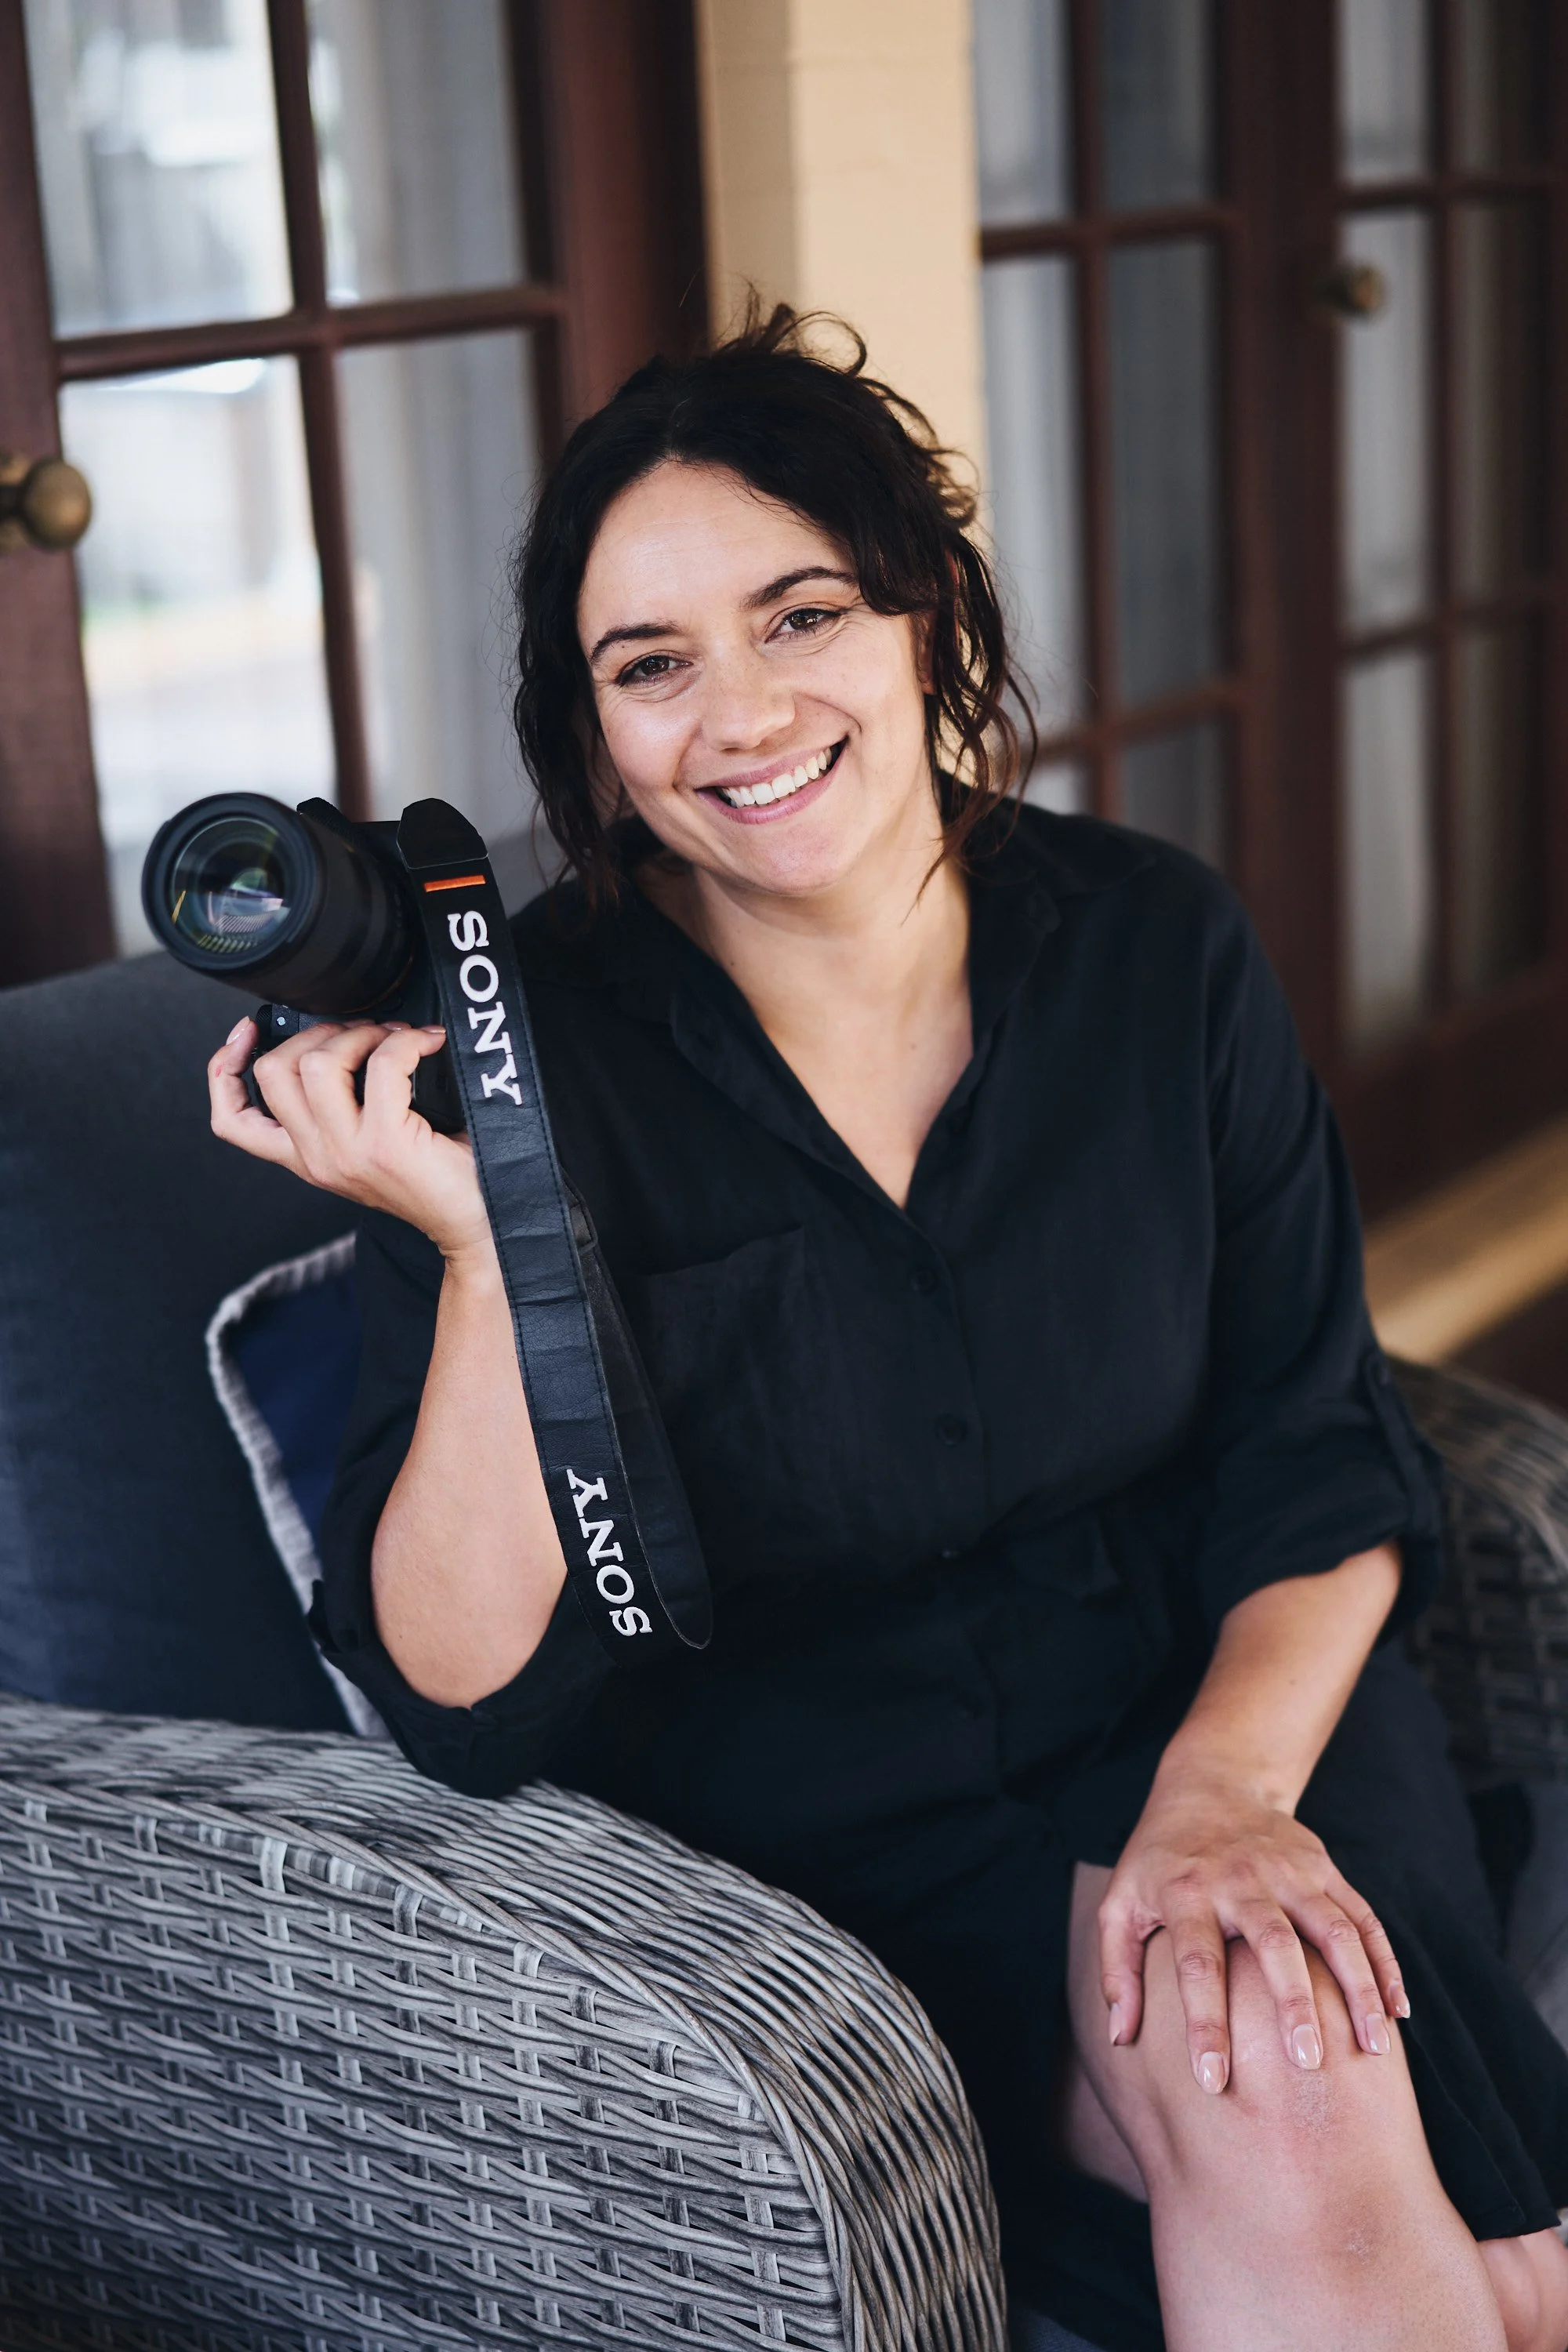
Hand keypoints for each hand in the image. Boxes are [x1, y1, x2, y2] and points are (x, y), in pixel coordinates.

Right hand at [208, 1016, 490, 1263]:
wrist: (476, 1221)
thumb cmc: (436, 1177)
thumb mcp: (366, 1145)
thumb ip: (338, 1106)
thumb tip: (338, 1035)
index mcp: (304, 1157)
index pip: (232, 1120)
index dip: (223, 1069)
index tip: (247, 1032)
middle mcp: (315, 1158)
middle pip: (273, 1071)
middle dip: (316, 1033)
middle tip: (360, 1034)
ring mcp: (346, 1153)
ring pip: (316, 1063)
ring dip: (358, 1034)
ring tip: (393, 1039)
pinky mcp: (386, 1143)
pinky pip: (383, 1064)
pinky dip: (407, 1042)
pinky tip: (426, 1046)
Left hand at [1099, 1762, 1409, 2093]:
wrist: (1211, 1783)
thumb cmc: (1160, 1860)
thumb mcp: (1122, 1902)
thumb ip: (1116, 1970)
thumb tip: (1119, 2038)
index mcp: (1186, 1892)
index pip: (1196, 1963)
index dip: (1204, 2023)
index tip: (1213, 2080)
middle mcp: (1242, 1880)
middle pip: (1273, 1943)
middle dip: (1293, 2003)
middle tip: (1307, 2062)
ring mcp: (1289, 1871)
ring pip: (1333, 1930)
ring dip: (1358, 1987)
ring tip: (1374, 2047)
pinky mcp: (1324, 1867)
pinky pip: (1363, 1916)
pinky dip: (1386, 1962)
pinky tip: (1398, 2009)